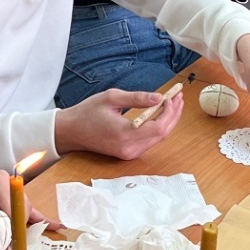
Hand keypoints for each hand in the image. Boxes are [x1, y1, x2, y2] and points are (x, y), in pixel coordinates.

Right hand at [53, 86, 181, 159]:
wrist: (71, 131)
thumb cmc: (88, 112)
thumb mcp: (111, 98)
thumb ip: (137, 98)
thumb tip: (160, 97)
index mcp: (124, 134)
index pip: (158, 127)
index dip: (170, 112)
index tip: (172, 96)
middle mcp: (129, 148)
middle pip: (163, 134)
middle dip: (173, 114)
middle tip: (178, 97)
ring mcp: (129, 153)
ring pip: (158, 138)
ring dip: (168, 120)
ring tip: (174, 103)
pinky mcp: (128, 153)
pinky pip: (150, 141)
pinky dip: (159, 127)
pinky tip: (162, 114)